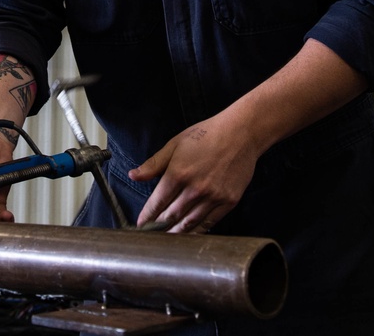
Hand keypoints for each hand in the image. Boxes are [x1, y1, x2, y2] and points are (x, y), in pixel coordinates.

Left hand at [128, 114, 256, 232]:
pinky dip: (198, 230)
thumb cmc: (205, 136)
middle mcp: (195, 189)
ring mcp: (213, 197)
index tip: (141, 224)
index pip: (158, 202)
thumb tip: (133, 175)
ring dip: (177, 233)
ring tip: (167, 239)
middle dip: (159, 227)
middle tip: (151, 235)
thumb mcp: (174, 145)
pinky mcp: (228, 202)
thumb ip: (153, 164)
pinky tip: (190, 233)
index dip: (147, 215)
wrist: (240, 134)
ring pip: (190, 223)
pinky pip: (210, 222)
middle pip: (172, 216)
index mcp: (178, 174)